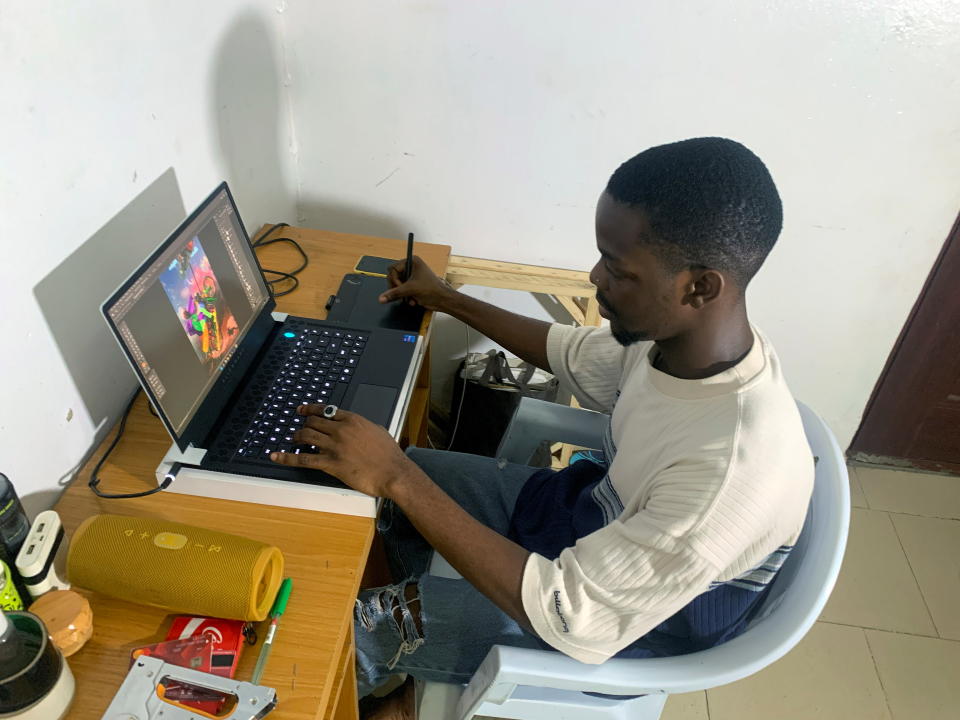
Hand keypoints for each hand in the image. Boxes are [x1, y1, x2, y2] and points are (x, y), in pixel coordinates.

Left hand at [269, 404, 421, 497]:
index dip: (311, 409)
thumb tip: (359, 427)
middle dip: (304, 424)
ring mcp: (334, 446)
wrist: (393, 472)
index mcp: (353, 420)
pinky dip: (287, 457)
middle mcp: (341, 430)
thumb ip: (364, 426)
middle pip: (313, 422)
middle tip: (300, 428)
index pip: (326, 411)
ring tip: (293, 439)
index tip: (303, 410)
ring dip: (297, 436)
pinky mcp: (330, 463)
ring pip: (306, 436)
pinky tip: (276, 456)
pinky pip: (303, 458)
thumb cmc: (390, 455)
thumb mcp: (378, 431)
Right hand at [379, 255, 455, 310]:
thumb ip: (394, 293)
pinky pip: (402, 290)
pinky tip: (413, 300)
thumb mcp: (410, 290)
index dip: (394, 280)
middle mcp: (412, 267)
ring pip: (398, 285)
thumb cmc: (431, 290)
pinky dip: (406, 296)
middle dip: (398, 288)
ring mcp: (413, 276)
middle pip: (394, 277)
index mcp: (412, 261)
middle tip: (402, 293)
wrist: (442, 300)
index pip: (393, 269)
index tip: (400, 287)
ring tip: (409, 298)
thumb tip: (381, 298)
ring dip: (402, 294)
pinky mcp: (414, 285)